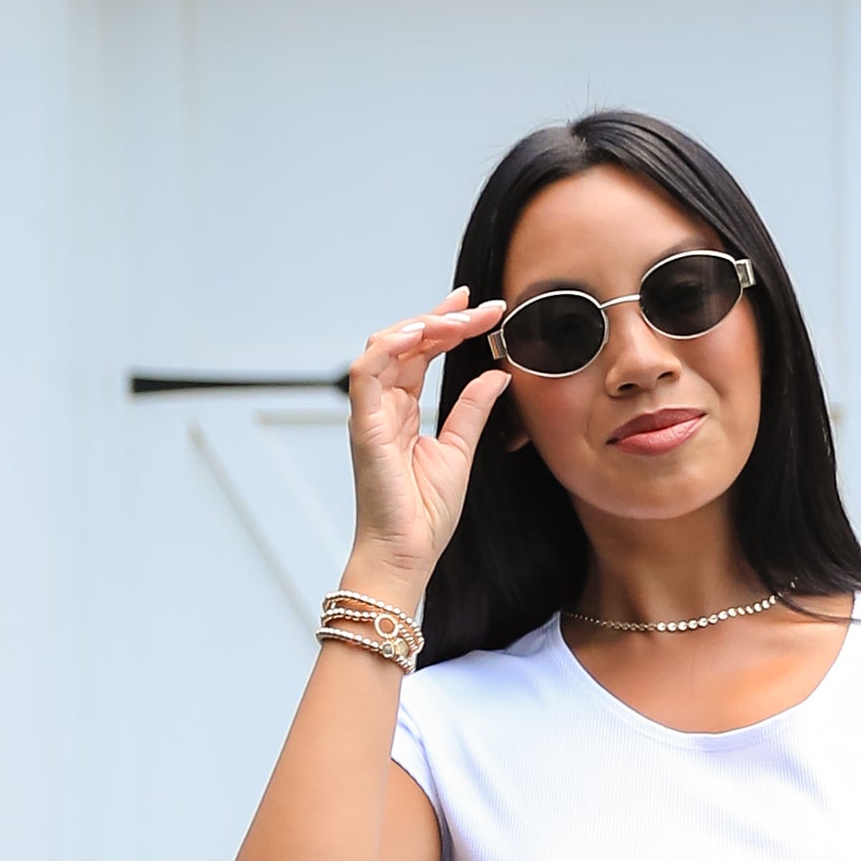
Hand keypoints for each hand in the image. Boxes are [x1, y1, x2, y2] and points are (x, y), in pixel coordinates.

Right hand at [345, 284, 509, 585]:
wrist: (407, 555)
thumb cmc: (425, 516)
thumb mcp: (460, 451)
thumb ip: (473, 410)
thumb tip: (496, 376)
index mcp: (404, 412)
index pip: (422, 353)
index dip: (447, 325)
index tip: (480, 309)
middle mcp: (384, 406)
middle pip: (406, 343)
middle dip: (443, 317)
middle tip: (480, 306)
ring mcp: (371, 414)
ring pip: (385, 347)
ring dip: (422, 325)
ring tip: (458, 318)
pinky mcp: (364, 427)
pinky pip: (366, 372)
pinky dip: (389, 347)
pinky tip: (419, 332)